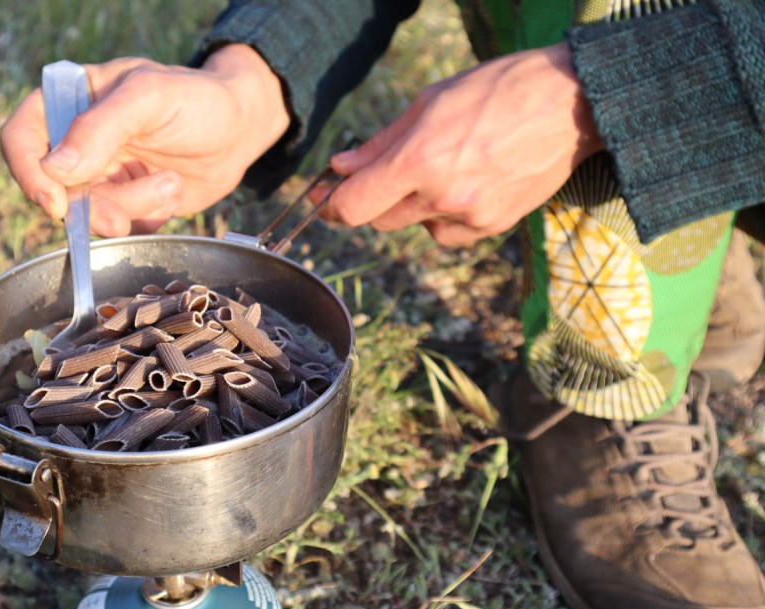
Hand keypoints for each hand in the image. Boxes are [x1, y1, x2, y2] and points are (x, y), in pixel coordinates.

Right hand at [0, 44, 289, 235]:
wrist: (241, 130)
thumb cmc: (197, 99)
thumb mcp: (149, 98)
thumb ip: (101, 128)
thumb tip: (55, 169)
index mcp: (71, 100)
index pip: (20, 137)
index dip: (28, 173)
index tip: (56, 202)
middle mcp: (77, 140)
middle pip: (52, 189)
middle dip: (93, 205)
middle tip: (124, 211)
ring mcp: (101, 175)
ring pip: (88, 214)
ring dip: (130, 208)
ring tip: (168, 184)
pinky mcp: (125, 203)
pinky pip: (119, 228)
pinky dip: (146, 218)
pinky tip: (170, 193)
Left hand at [317, 43, 602, 246]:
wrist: (571, 104)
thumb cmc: (497, 90)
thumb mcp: (429, 103)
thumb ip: (380, 143)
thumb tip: (341, 168)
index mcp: (419, 159)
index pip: (354, 206)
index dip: (330, 208)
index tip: (322, 202)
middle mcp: (442, 196)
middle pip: (379, 220)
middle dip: (372, 200)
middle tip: (382, 174)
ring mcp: (470, 217)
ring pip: (414, 226)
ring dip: (413, 205)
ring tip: (446, 164)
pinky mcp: (492, 228)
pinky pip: (447, 232)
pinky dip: (444, 215)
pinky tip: (466, 183)